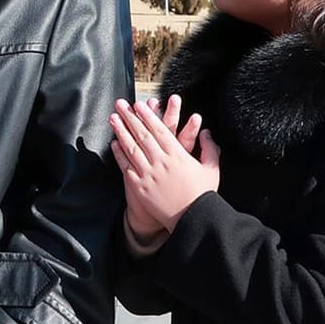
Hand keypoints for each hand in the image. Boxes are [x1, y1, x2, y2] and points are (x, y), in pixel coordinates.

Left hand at [111, 97, 220, 256]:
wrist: (192, 219)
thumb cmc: (203, 194)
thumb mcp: (212, 169)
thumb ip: (210, 148)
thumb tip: (207, 132)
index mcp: (178, 155)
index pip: (159, 130)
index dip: (148, 116)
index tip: (139, 105)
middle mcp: (161, 161)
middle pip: (142, 134)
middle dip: (130, 117)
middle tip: (120, 104)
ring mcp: (148, 174)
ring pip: (131, 147)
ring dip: (121, 131)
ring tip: (113, 118)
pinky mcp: (139, 186)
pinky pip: (126, 166)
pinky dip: (119, 154)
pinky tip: (114, 143)